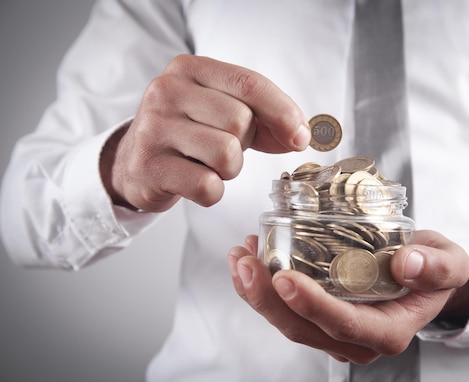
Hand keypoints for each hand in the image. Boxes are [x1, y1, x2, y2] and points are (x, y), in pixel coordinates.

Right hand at [100, 55, 310, 211]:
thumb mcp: (221, 112)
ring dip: (229, 170)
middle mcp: (166, 91)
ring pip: (227, 154)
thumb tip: (300, 135)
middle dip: (245, 143)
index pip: (249, 84)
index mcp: (189, 69)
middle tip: (223, 146)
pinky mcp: (148, 166)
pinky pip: (208, 186)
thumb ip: (263, 118)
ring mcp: (154, 128)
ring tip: (207, 164)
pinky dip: (212, 192)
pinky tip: (194, 181)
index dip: (283, 112)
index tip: (301, 137)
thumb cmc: (188, 134)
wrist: (134, 162)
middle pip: (240, 121)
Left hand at [228, 230, 468, 363]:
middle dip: (267, 298)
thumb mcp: (450, 263)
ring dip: (257, 291)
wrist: (426, 276)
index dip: (311, 305)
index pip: (344, 325)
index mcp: (388, 331)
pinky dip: (263, 286)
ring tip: (241, 255)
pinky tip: (251, 258)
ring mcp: (336, 332)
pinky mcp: (321, 317)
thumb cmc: (435, 270)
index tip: (284, 277)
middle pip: (304, 328)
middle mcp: (357, 340)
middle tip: (245, 261)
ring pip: (288, 322)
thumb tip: (408, 264)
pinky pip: (287, 310)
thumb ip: (437, 266)